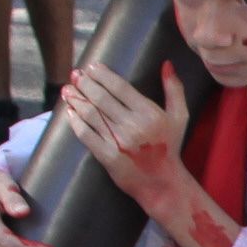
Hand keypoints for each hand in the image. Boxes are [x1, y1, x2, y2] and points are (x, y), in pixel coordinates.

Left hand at [60, 59, 189, 202]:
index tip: (91, 67)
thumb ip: (174, 89)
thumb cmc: (169, 146)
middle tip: (75, 74)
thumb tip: (166, 63)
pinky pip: (87, 135)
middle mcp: (133, 125)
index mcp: (149, 113)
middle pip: (102, 98)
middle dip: (85, 84)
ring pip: (91, 114)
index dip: (103, 75)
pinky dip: (76, 122)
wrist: (162, 182)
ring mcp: (119, 141)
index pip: (120, 87)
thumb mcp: (179, 116)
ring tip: (67, 90)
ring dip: (76, 99)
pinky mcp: (108, 157)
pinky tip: (69, 112)